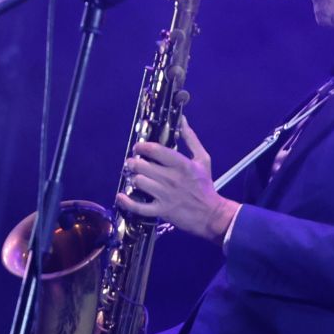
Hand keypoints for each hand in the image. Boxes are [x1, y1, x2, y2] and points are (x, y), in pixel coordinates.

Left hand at [117, 116, 238, 241]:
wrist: (212, 215)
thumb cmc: (205, 186)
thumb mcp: (202, 159)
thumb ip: (190, 139)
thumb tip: (181, 119)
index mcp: (182, 164)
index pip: (155, 150)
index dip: (142, 147)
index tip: (138, 148)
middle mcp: (172, 179)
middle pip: (142, 166)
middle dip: (134, 163)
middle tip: (133, 163)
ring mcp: (166, 196)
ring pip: (138, 182)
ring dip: (133, 179)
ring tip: (135, 178)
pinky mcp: (162, 210)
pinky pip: (138, 206)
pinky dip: (126, 202)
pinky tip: (121, 196)